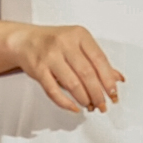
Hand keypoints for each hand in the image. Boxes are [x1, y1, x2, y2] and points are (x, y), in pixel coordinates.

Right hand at [7, 24, 124, 112]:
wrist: (24, 40)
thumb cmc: (53, 42)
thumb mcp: (78, 44)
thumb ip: (97, 60)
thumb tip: (117, 78)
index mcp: (79, 35)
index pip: (99, 59)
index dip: (108, 80)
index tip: (113, 94)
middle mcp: (64, 43)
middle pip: (87, 73)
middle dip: (98, 94)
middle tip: (103, 105)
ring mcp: (50, 56)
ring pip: (72, 83)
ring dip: (84, 99)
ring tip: (90, 106)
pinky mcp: (38, 69)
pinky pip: (54, 91)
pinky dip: (66, 103)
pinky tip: (74, 107)